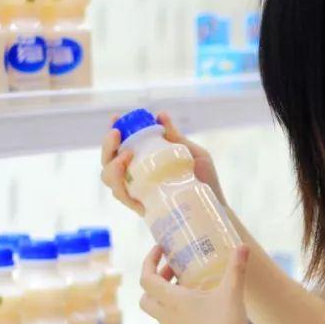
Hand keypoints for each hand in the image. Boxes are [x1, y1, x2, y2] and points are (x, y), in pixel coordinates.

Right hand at [100, 111, 227, 214]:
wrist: (217, 205)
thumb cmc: (206, 179)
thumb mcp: (193, 154)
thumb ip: (176, 138)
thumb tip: (160, 116)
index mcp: (145, 161)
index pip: (121, 146)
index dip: (113, 133)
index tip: (115, 119)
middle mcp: (137, 177)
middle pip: (108, 162)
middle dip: (107, 146)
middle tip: (116, 134)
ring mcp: (138, 193)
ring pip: (110, 179)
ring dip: (111, 165)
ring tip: (126, 154)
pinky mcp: (143, 208)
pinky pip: (123, 198)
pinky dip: (121, 186)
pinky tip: (128, 177)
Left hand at [139, 244, 250, 323]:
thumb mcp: (231, 293)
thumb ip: (236, 268)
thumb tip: (243, 246)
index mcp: (173, 300)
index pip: (147, 279)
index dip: (149, 261)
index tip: (160, 250)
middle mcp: (167, 313)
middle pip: (146, 295)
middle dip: (155, 279)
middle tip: (172, 269)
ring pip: (155, 308)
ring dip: (162, 293)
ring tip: (185, 283)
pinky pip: (167, 317)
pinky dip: (172, 305)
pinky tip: (195, 302)